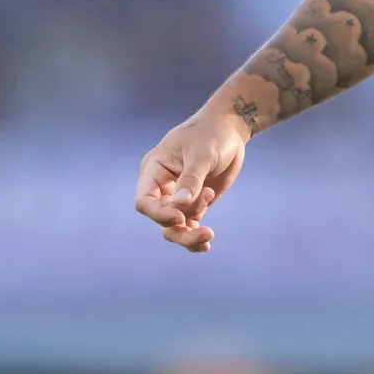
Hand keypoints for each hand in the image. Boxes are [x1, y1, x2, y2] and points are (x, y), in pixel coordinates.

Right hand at [134, 105, 251, 252]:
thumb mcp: (202, 154)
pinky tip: (207, 243)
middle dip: (180, 229)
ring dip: (190, 233)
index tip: (180, 217)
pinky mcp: (194, 203)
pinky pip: (188, 226)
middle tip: (206, 232)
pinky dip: (196, 236)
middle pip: (160, 219)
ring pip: (173, 227)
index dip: (158, 214)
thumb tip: (180, 205)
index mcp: (154, 170)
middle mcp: (162, 186)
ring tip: (210, 231)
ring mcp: (177, 196)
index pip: (144, 200)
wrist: (229, 130)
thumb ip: (191, 179)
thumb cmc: (211, 134)